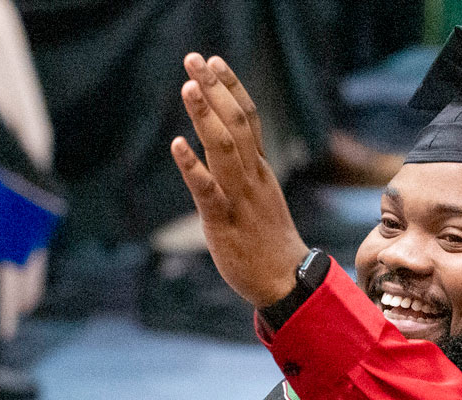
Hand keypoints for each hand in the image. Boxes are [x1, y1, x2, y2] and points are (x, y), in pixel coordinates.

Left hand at [171, 53, 308, 307]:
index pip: (249, 117)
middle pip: (237, 122)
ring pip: (224, 148)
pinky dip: (192, 166)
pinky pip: (207, 190)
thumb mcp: (259, 194)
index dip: (231, 86)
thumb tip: (223, 144)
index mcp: (259, 168)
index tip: (213, 60)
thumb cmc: (267, 238)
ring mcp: (239, 197)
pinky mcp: (223, 222)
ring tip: (187, 87)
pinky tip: (177, 144)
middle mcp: (252, 175)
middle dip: (215, 88)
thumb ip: (243, 168)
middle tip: (194, 58)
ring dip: (205, 116)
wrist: (284, 279)